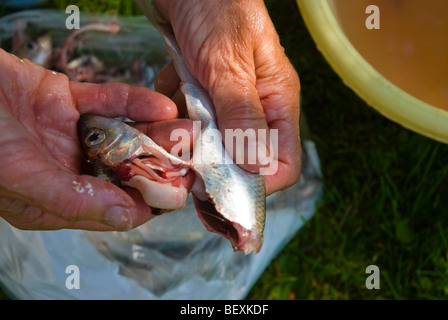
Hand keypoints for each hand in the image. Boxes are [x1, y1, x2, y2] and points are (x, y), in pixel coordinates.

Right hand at [0, 48, 185, 230]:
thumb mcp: (17, 176)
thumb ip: (72, 199)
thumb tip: (127, 218)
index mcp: (55, 199)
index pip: (113, 207)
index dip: (147, 200)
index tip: (180, 191)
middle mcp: (67, 168)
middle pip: (125, 170)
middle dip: (159, 164)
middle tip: (193, 157)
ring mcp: (68, 134)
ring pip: (122, 136)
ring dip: (155, 132)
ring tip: (187, 130)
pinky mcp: (67, 100)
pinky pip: (108, 102)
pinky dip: (134, 101)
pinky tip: (161, 104)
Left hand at [154, 0, 300, 194]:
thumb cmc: (216, 8)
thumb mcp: (229, 62)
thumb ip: (241, 114)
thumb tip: (256, 168)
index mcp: (276, 102)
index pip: (282, 163)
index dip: (256, 183)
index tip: (219, 187)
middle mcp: (254, 109)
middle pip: (243, 160)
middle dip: (214, 166)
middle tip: (185, 165)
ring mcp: (224, 103)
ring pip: (211, 145)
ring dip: (188, 139)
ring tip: (172, 120)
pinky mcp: (199, 95)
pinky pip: (187, 123)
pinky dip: (173, 117)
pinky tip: (168, 94)